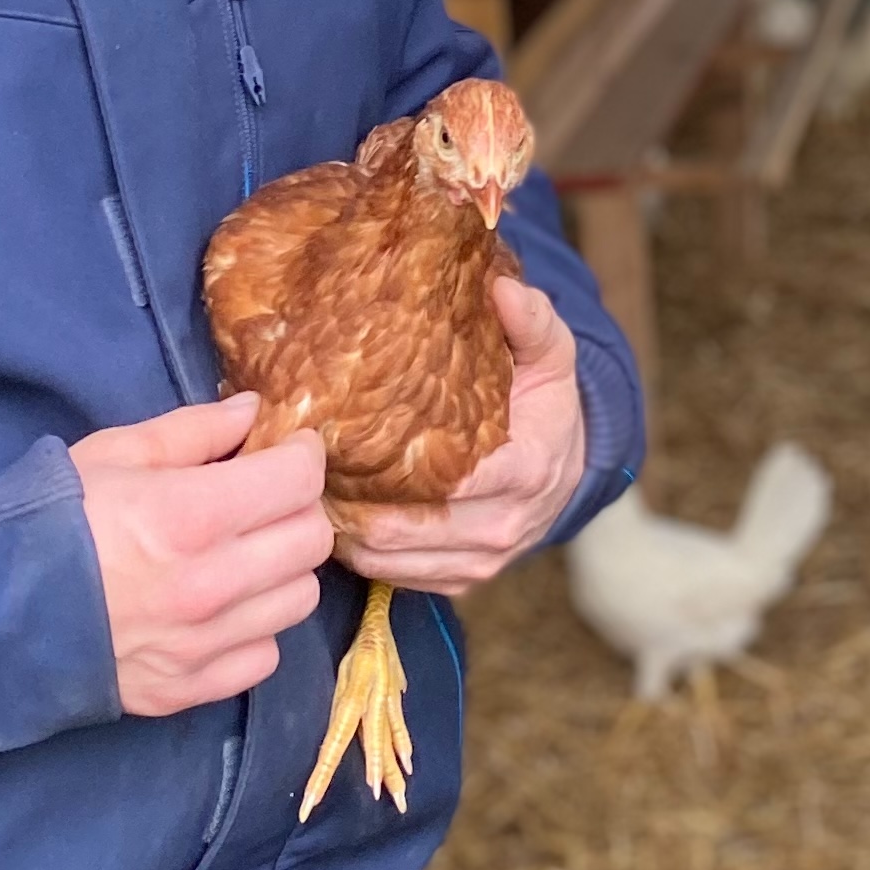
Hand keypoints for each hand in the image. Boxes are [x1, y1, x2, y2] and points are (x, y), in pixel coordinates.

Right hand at [71, 392, 335, 717]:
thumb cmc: (48, 520)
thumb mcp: (114, 453)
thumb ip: (193, 431)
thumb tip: (254, 412)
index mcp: (191, 515)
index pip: (298, 480)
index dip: (302, 454)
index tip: (288, 449)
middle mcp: (211, 585)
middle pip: (311, 541)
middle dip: (297, 507)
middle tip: (267, 498)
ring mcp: (203, 645)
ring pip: (299, 600)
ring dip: (282, 569)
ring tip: (245, 554)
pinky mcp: (189, 688)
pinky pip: (264, 655)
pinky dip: (254, 629)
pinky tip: (221, 609)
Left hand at [338, 276, 589, 595]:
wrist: (568, 467)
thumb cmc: (546, 405)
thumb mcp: (551, 355)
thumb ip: (532, 321)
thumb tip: (500, 288)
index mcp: (526, 469)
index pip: (454, 479)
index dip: (393, 465)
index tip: (343, 434)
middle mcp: (503, 525)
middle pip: (405, 527)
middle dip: (349, 497)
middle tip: (301, 460)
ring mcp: (480, 561)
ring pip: (389, 558)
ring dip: (343, 527)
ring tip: (306, 484)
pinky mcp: (459, 581)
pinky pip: (393, 576)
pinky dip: (357, 550)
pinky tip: (333, 511)